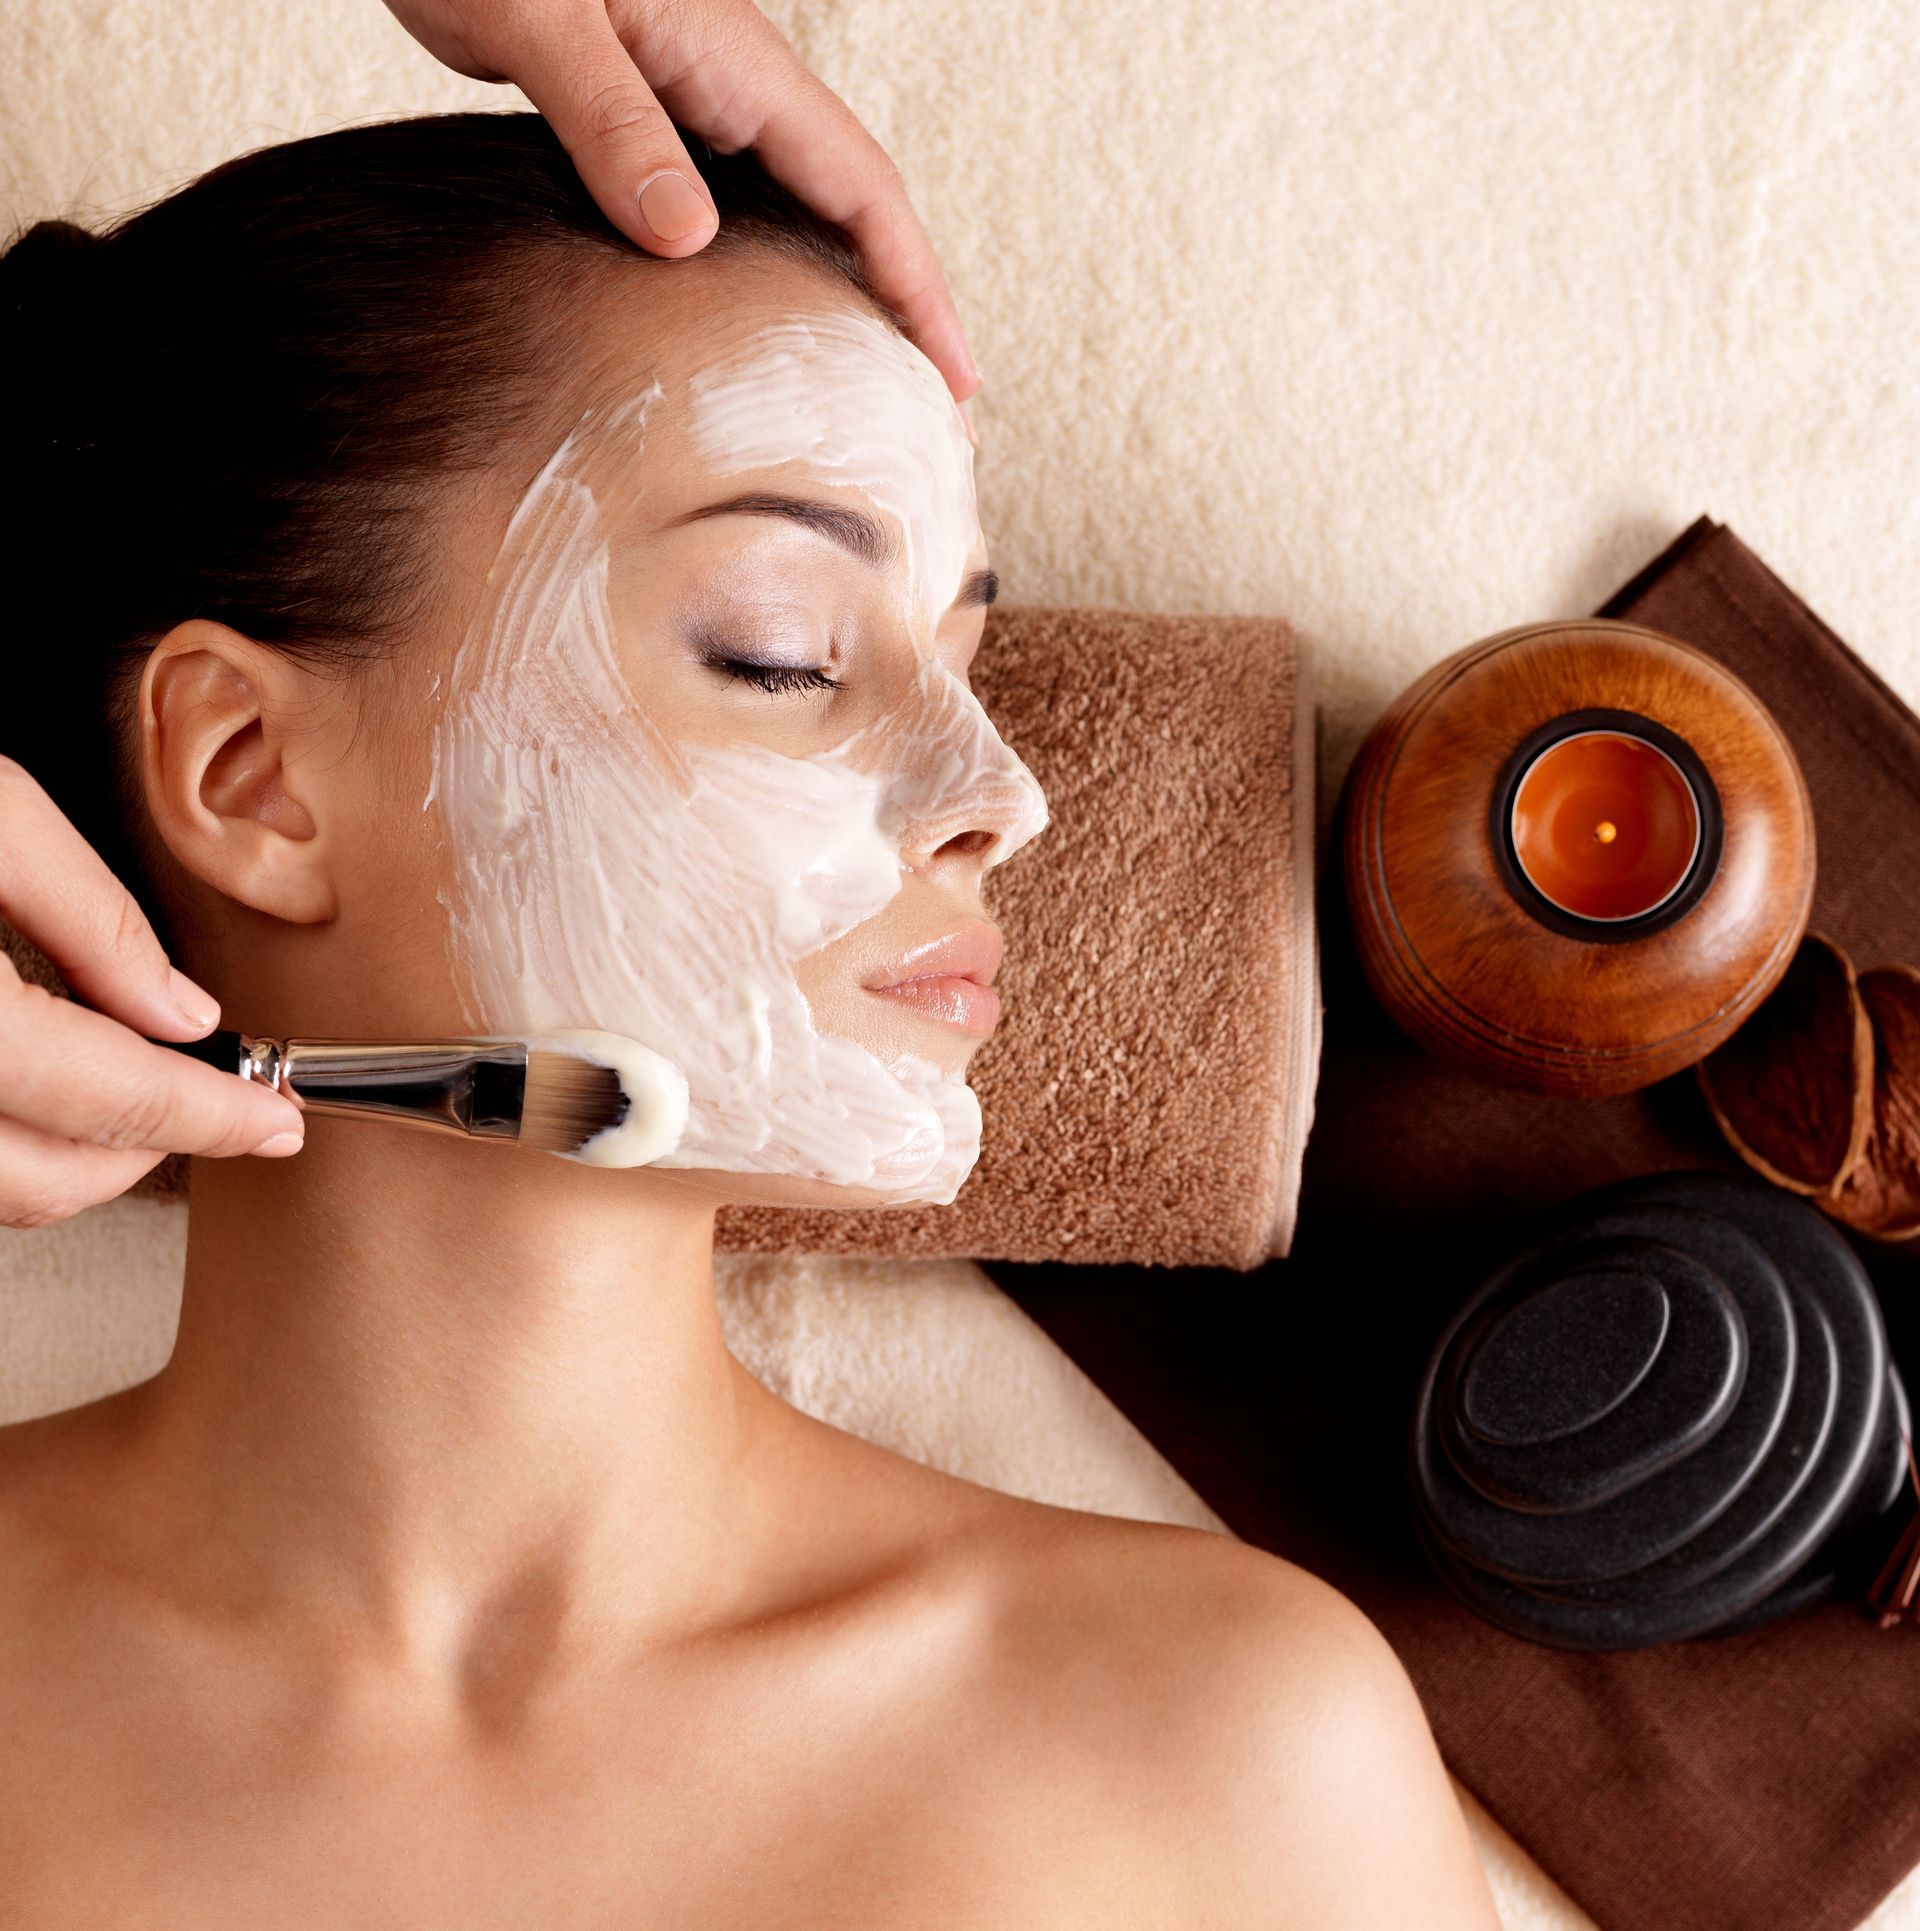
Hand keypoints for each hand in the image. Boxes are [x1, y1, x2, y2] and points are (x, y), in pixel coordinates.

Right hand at [0, 759, 305, 1230]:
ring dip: (72, 1160)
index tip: (279, 1120)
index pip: (113, 1098)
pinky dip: (1, 1140)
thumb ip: (95, 922)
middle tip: (218, 1103)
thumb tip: (185, 1014)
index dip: (214, 1117)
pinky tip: (36, 1081)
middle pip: (44, 1180)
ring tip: (135, 1089)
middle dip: (148, 1152)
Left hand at [383, 0, 982, 409]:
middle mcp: (734, 84)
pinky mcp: (647, 115)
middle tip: (934, 418)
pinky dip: (772, 273)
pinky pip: (739, 209)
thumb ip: (612, 125)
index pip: (864, 190)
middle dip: (905, 311)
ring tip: (867, 388)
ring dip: (845, 296)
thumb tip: (688, 242)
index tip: (955, 378)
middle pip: (853, 212)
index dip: (918, 289)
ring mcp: (695, 99)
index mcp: (736, 64)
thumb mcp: (540, 23)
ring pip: (802, 215)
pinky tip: (761, 327)